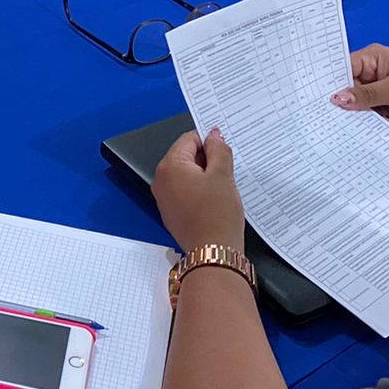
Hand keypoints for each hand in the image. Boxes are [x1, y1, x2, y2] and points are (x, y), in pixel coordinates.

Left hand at [153, 128, 245, 253]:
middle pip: (185, 157)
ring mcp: (164, 198)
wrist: (213, 253)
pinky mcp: (172, 212)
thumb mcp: (223, 176)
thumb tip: (214, 135)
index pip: (188, 140)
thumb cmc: (217, 215)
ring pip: (186, 175)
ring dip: (205, 176)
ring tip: (223, 187)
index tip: (225, 148)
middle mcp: (161, 180)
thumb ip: (218, 150)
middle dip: (207, 160)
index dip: (209, 141)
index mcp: (169, 166)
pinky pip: (185, 192)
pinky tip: (215, 200)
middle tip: (227, 169)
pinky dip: (199, 191)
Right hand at [331, 43, 388, 119]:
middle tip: (343, 116)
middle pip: (350, 86)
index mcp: (373, 57)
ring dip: (363, 111)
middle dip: (349, 101)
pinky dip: (374, 116)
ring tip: (366, 119)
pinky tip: (378, 122)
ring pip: (361, 100)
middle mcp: (375, 69)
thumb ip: (365, 95)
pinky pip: (373, 108)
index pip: (343, 69)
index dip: (333, 84)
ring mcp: (383, 84)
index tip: (324, 101)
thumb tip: (338, 98)